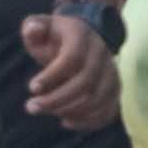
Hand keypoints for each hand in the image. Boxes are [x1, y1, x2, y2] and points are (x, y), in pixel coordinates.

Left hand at [21, 13, 119, 132]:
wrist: (83, 40)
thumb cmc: (54, 37)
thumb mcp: (40, 26)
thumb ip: (33, 26)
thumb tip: (33, 30)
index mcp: (82, 36)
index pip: (72, 58)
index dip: (52, 76)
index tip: (31, 88)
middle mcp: (102, 54)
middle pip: (85, 83)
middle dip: (56, 100)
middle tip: (31, 107)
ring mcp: (112, 73)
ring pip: (97, 99)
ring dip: (69, 111)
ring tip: (46, 111)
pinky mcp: (115, 90)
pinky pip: (108, 111)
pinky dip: (88, 122)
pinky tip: (66, 122)